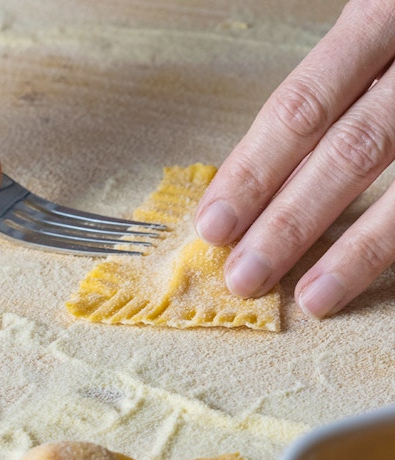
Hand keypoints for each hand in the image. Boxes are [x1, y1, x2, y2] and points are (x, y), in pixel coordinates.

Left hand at [195, 0, 394, 318]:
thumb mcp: (376, 33)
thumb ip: (336, 92)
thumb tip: (269, 176)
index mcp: (379, 19)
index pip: (301, 109)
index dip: (253, 172)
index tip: (214, 225)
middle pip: (349, 152)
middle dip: (290, 222)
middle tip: (245, 276)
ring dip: (356, 251)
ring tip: (313, 297)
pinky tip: (366, 274)